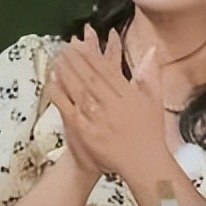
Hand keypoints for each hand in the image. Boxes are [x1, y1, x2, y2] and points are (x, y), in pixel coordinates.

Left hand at [50, 26, 169, 178]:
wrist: (143, 162)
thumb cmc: (149, 132)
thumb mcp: (154, 100)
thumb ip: (150, 74)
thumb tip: (152, 49)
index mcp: (126, 94)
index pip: (105, 69)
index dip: (91, 55)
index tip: (80, 43)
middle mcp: (111, 103)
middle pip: (89, 77)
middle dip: (75, 60)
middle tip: (63, 46)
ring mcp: (96, 117)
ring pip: (77, 89)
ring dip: (65, 72)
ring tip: (56, 59)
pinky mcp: (85, 130)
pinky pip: (69, 108)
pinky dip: (60, 94)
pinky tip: (52, 82)